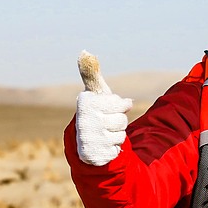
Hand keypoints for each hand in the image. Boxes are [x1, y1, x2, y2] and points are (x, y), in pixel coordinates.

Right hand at [74, 51, 131, 165]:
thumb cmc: (95, 113)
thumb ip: (92, 75)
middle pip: (123, 121)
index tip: (112, 107)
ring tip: (105, 134)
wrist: (85, 143)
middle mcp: (85, 121)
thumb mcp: (96, 94)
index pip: (121, 104)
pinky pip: (117, 150)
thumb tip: (84, 52)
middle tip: (107, 122)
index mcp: (86, 103)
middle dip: (119, 122)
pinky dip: (114, 149)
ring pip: (121, 136)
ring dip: (117, 135)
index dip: (121, 106)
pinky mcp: (95, 156)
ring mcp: (89, 140)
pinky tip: (104, 146)